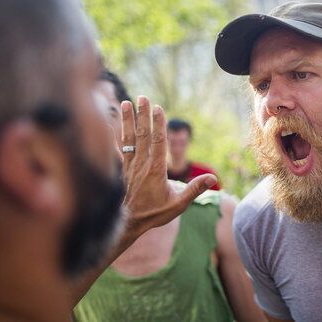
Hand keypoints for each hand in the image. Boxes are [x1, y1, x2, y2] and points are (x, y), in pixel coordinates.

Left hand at [119, 96, 215, 236]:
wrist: (127, 225)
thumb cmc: (154, 214)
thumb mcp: (179, 204)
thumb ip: (195, 189)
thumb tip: (213, 178)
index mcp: (156, 170)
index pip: (158, 142)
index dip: (158, 124)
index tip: (158, 108)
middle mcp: (141, 164)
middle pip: (142, 135)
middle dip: (143, 115)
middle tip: (143, 97)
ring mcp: (129, 166)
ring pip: (128, 138)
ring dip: (127, 119)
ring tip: (127, 102)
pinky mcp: (121, 170)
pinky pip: (116, 148)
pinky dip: (112, 134)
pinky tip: (108, 122)